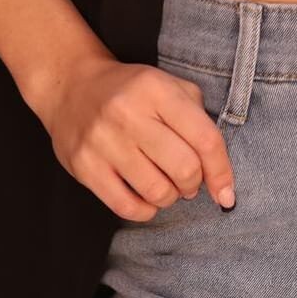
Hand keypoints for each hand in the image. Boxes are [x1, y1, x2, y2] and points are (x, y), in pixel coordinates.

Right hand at [28, 52, 236, 219]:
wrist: (71, 86)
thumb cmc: (131, 93)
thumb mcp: (168, 87)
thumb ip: (199, 120)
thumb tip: (221, 178)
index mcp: (155, 89)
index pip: (205, 140)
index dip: (221, 173)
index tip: (226, 193)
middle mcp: (128, 113)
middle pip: (184, 170)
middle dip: (194, 184)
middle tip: (186, 180)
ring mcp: (103, 141)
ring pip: (158, 192)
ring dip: (170, 197)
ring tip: (165, 186)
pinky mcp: (84, 166)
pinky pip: (128, 207)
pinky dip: (145, 210)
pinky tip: (145, 198)